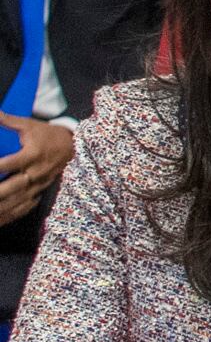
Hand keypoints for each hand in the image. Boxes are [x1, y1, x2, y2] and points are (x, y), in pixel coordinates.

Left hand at [0, 113, 75, 227]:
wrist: (73, 146)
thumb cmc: (47, 134)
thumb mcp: (30, 125)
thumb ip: (9, 121)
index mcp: (32, 154)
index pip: (10, 163)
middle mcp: (36, 171)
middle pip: (14, 185)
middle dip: (0, 193)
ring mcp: (40, 183)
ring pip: (19, 199)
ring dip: (4, 207)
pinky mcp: (41, 190)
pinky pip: (26, 205)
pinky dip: (13, 214)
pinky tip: (2, 220)